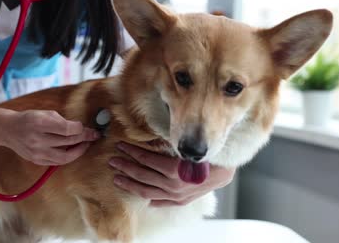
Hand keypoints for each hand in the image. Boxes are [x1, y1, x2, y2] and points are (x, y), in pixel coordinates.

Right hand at [0, 110, 99, 165]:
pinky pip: (57, 162)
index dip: (81, 129)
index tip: (87, 128)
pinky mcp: (36, 161)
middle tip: (93, 135)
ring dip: (79, 151)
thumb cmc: (29, 118)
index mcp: (39, 123)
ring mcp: (36, 153)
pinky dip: (68, 157)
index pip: (66, 129)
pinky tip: (73, 150)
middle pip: (67, 142)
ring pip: (65, 157)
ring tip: (85, 144)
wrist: (9, 130)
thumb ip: (62, 121)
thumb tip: (81, 128)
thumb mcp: (44, 113)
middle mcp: (37, 139)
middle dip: (84, 138)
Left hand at [108, 142, 234, 206]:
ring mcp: (175, 196)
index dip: (131, 152)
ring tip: (117, 179)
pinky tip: (140, 197)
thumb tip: (149, 137)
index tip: (120, 145)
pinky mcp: (179, 202)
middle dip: (125, 167)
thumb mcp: (186, 146)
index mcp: (174, 170)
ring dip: (129, 184)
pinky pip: (160, 202)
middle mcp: (172, 185)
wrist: (226, 172)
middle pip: (142, 175)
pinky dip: (149, 199)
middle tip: (113, 161)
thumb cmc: (206, 155)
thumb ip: (167, 143)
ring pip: (146, 191)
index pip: (146, 160)